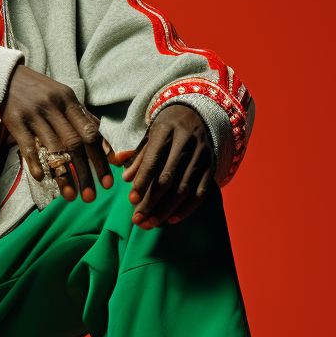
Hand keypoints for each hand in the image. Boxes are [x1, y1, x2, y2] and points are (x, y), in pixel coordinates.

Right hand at [0, 64, 113, 200]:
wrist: (5, 76)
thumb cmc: (38, 91)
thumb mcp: (63, 98)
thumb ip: (83, 119)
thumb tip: (106, 146)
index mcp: (69, 100)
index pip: (90, 132)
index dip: (101, 159)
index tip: (108, 181)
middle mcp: (54, 106)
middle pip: (75, 144)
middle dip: (86, 173)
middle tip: (91, 197)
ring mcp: (34, 114)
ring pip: (53, 148)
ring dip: (64, 175)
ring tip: (71, 196)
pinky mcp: (16, 121)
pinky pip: (28, 146)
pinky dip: (36, 163)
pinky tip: (43, 179)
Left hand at [118, 105, 213, 227]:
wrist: (198, 113)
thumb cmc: (167, 127)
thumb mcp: (150, 134)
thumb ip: (137, 156)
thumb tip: (125, 178)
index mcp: (166, 131)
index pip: (153, 160)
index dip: (143, 182)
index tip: (131, 200)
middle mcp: (186, 143)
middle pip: (168, 179)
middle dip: (151, 202)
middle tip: (137, 219)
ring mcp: (201, 155)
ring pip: (184, 189)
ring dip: (166, 210)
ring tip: (150, 224)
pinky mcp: (210, 166)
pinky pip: (200, 192)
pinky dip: (186, 209)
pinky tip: (171, 219)